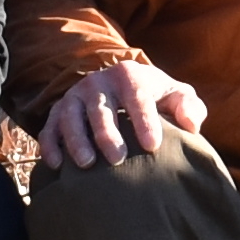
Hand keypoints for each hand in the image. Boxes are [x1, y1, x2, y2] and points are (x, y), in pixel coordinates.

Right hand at [39, 58, 203, 169]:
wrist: (121, 88)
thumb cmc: (155, 98)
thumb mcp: (176, 96)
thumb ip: (189, 107)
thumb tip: (191, 124)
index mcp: (129, 75)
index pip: (137, 96)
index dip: (145, 121)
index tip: (153, 146)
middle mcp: (97, 82)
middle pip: (101, 108)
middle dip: (107, 134)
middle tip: (117, 159)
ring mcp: (74, 97)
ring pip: (71, 117)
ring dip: (77, 140)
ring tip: (87, 164)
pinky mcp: (57, 113)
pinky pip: (48, 128)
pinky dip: (50, 145)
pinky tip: (56, 164)